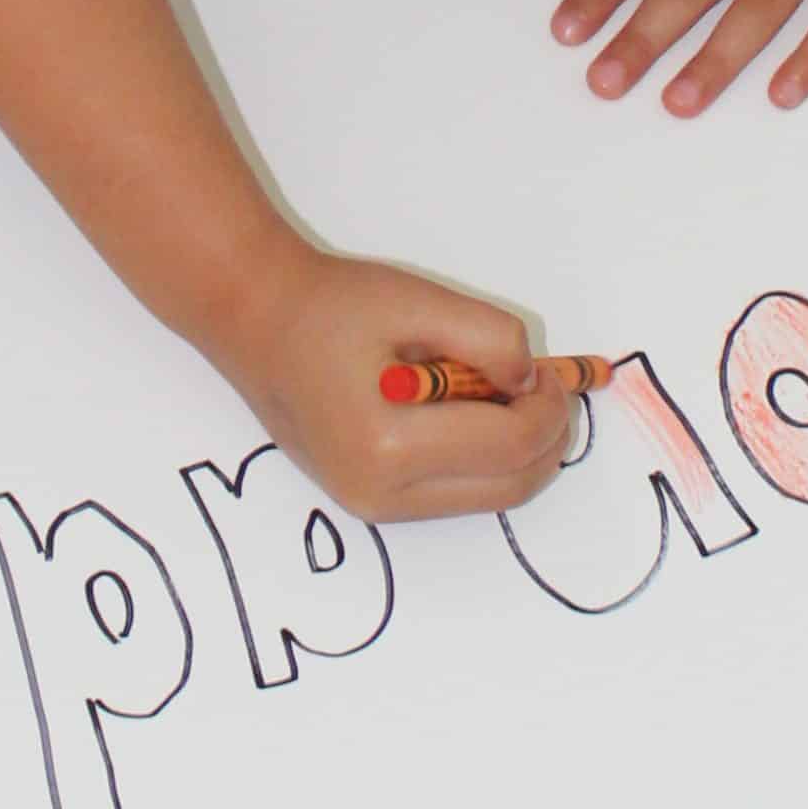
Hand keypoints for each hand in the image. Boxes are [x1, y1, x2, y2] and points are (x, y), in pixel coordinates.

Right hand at [215, 242, 584, 527]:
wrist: (256, 322)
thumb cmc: (331, 306)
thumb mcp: (421, 301)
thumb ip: (491, 339)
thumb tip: (531, 381)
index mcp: (389, 445)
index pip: (511, 447)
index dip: (549, 409)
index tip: (551, 372)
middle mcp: (380, 492)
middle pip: (510, 489)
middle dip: (543, 440)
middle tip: (544, 389)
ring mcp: (372, 506)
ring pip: (487, 498)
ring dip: (513, 452)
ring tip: (498, 393)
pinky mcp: (370, 503)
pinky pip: (454, 493)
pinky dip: (479, 459)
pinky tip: (465, 412)